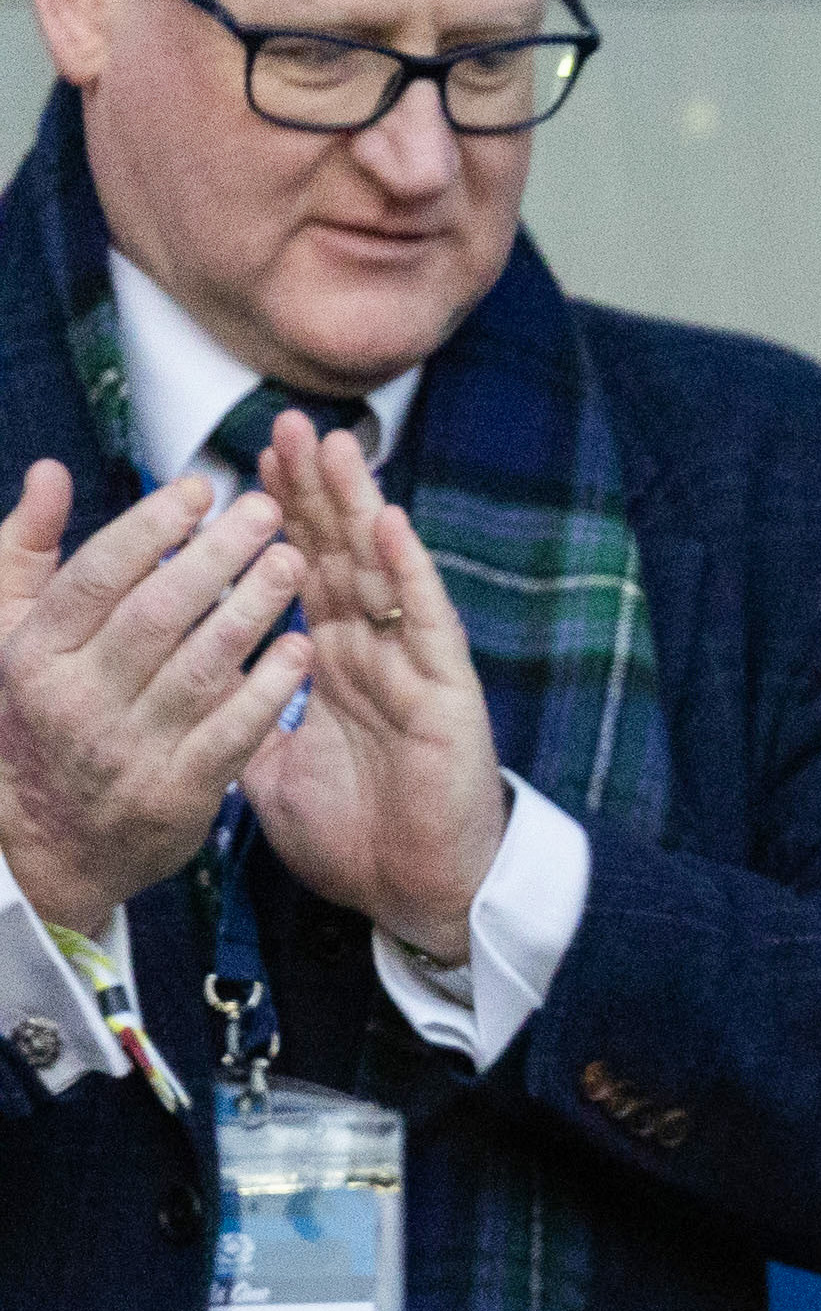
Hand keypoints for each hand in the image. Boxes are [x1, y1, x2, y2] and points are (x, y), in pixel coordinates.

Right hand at [0, 462, 308, 924]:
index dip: (151, 526)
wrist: (47, 838)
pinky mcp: (177, 793)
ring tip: (295, 561)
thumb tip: (50, 471)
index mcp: (35, 653)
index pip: (97, 575)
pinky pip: (233, 732)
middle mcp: (78, 699)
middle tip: (269, 512)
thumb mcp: (8, 630)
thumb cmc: (37, 712)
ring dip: (254, 609)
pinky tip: (303, 647)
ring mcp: (129, 749)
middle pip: (157, 614)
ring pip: (202, 667)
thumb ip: (28, 550)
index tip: (202, 489)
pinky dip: (270, 689)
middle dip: (217, 556)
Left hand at [234, 418, 506, 958]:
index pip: (302, 573)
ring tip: (334, 446)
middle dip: (312, 489)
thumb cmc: (357, 838)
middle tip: (285, 423)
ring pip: (382, 572)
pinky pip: (426, 624)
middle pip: (339, 553)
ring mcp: (412, 668)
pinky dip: (410, 573)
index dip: (276, 518)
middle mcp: (374, 654)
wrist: (420, 896)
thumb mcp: (269, 773)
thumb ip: (240, 719)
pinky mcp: (447, 695)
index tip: (246, 463)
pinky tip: (391, 525)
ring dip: (359, 507)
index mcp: (333, 666)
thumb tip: (190, 684)